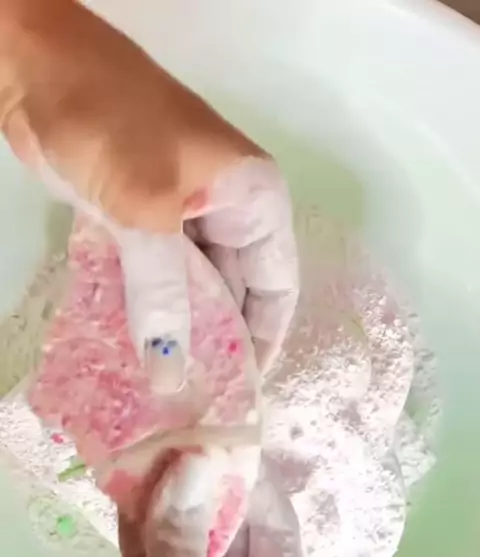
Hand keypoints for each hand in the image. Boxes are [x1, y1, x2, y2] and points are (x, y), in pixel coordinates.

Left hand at [0, 0, 298, 386]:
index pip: (277, 286)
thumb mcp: (146, 211)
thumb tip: (172, 374)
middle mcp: (228, 212)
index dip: (264, 341)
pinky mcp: (142, 222)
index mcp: (255, 198)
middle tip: (198, 402)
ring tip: (168, 388)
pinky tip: (138, 351)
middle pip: (236, 294)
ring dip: (179, 333)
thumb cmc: (112, 122)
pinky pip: (157, 279)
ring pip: (194, 290)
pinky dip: (148, 311)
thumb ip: (163, 295)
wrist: (39, 69)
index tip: (241, 391)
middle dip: (217, 345)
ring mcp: (182, 217)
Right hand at [15, 453, 304, 556]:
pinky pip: (152, 535)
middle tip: (186, 424)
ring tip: (156, 433)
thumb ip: (185, 541)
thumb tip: (197, 463)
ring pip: (188, 524)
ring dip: (171, 487)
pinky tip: (131, 468)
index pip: (279, 535)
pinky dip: (141, 506)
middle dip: (207, 480)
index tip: (229, 436)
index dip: (256, 485)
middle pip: (233, 523)